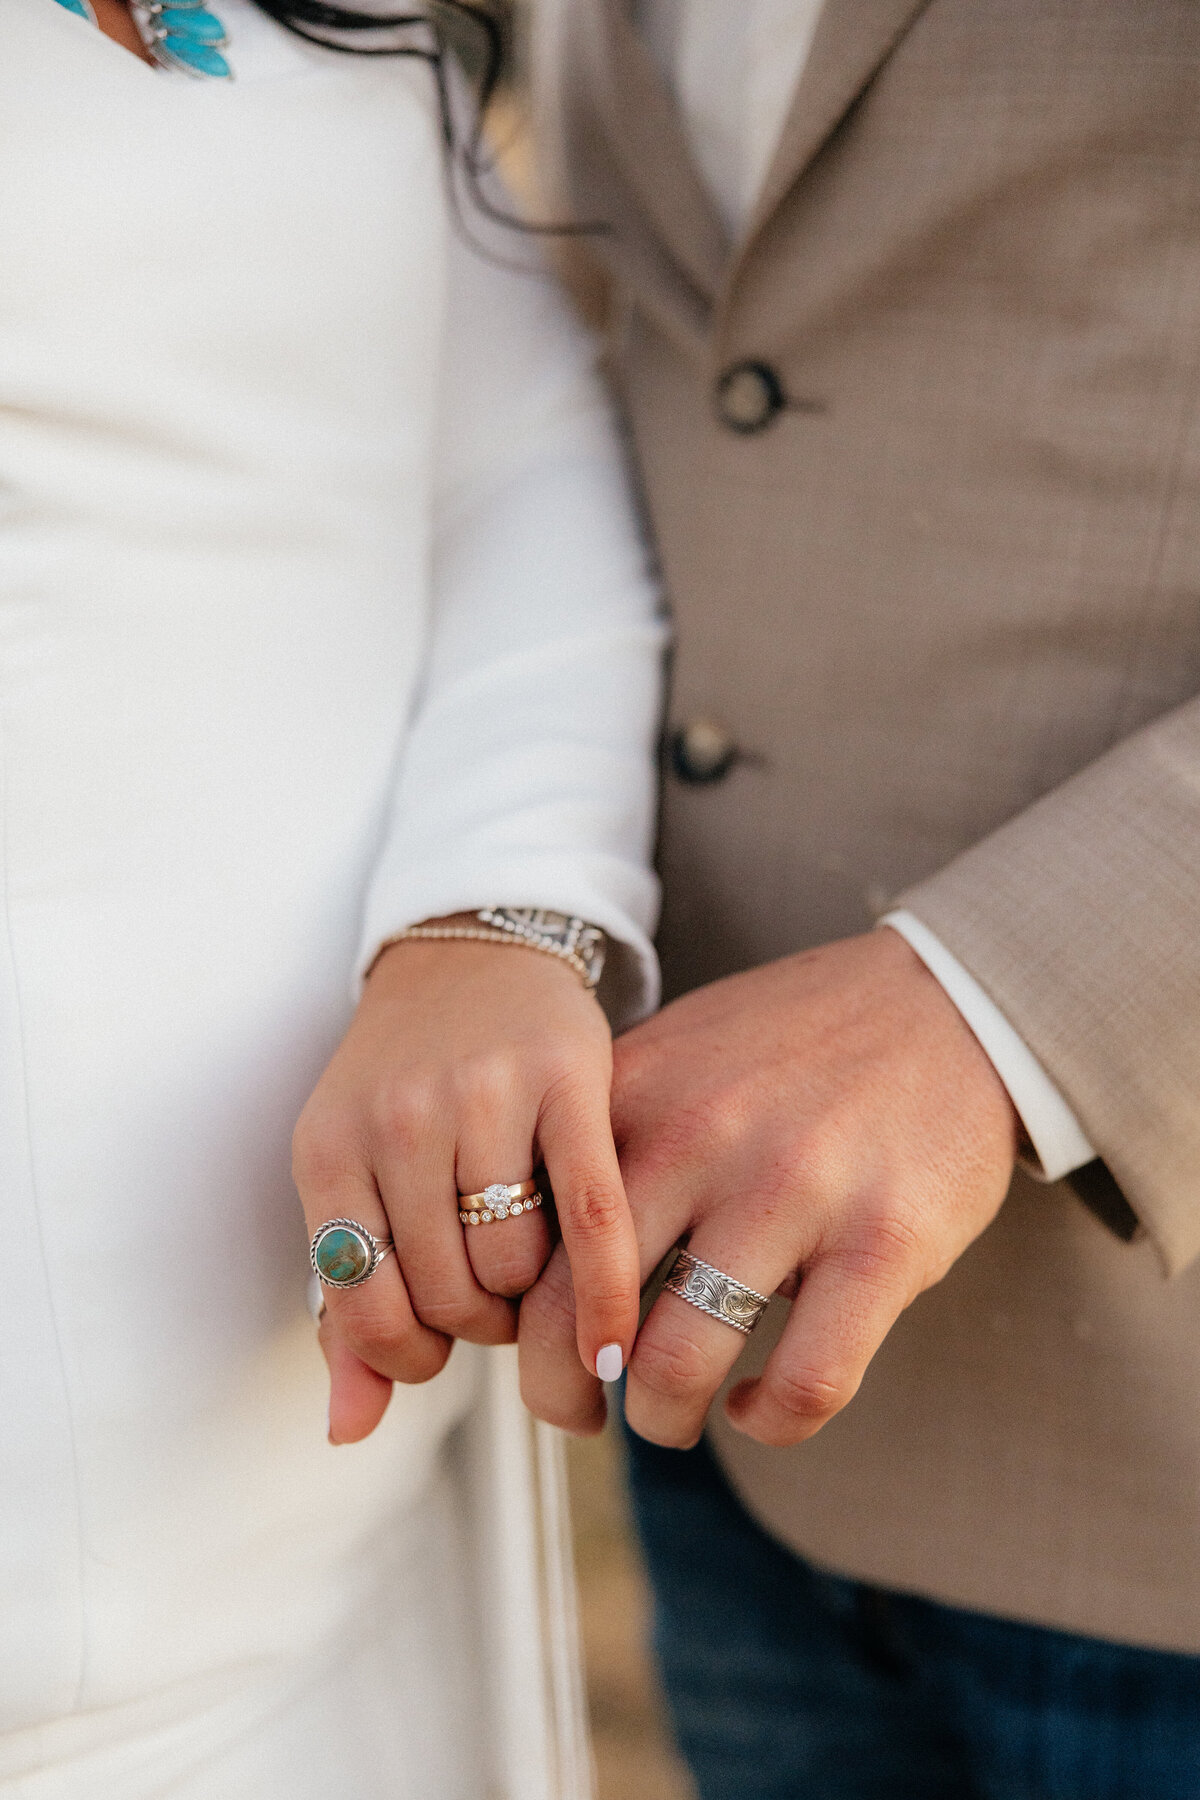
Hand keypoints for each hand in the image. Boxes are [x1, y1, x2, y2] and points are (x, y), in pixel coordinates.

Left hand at [293, 926, 639, 1443]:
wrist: (470, 951)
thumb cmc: (405, 1083)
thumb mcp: (351, 1178)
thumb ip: (346, 1306)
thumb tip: (348, 1430)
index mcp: (327, 1151)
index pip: (365, 1313)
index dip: (413, 1353)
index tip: (441, 1340)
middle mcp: (397, 1120)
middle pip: (450, 1299)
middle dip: (482, 1323)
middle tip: (501, 1294)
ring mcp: (482, 1095)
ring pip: (517, 1269)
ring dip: (535, 1298)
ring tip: (536, 1263)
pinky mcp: (567, 1078)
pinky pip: (594, 1216)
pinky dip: (606, 1294)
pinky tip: (615, 1339)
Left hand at [519, 927, 1018, 1445]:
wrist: (946, 1000)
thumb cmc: (799, 1040)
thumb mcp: (676, 1055)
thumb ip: (604, 1135)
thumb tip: (526, 1246)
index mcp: (633, 1094)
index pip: (527, 1237)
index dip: (515, 1320)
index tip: (539, 1345)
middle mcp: (699, 1139)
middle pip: (579, 1315)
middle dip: (565, 1394)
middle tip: (583, 1409)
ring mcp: (792, 1192)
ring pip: (677, 1366)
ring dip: (662, 1418)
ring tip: (671, 1413)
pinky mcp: (882, 1244)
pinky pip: (802, 1382)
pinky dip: (769, 1423)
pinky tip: (756, 1405)